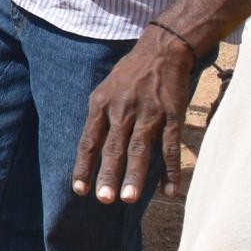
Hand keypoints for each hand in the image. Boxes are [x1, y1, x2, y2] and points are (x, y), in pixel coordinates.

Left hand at [72, 32, 194, 202]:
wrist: (161, 51)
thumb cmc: (129, 75)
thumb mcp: (104, 91)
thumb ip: (99, 119)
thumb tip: (91, 148)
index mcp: (100, 105)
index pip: (89, 141)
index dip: (83, 166)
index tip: (79, 190)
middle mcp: (122, 111)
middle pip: (113, 148)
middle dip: (108, 175)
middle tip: (104, 199)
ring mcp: (149, 114)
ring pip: (140, 150)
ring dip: (135, 176)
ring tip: (129, 199)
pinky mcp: (172, 116)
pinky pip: (170, 147)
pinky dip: (171, 170)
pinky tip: (169, 190)